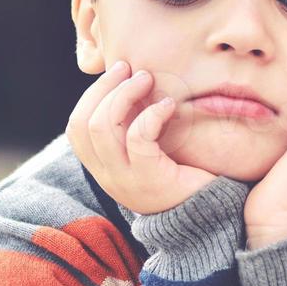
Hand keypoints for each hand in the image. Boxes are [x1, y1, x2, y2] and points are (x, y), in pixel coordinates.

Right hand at [66, 60, 218, 215]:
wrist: (211, 216)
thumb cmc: (183, 177)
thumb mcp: (150, 153)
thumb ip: (134, 130)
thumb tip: (129, 83)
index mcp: (103, 168)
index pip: (75, 128)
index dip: (92, 95)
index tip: (118, 73)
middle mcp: (108, 176)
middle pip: (84, 123)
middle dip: (105, 88)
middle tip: (131, 70)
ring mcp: (126, 180)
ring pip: (103, 127)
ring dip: (124, 94)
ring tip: (148, 79)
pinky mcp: (151, 180)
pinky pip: (138, 138)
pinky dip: (151, 114)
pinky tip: (169, 105)